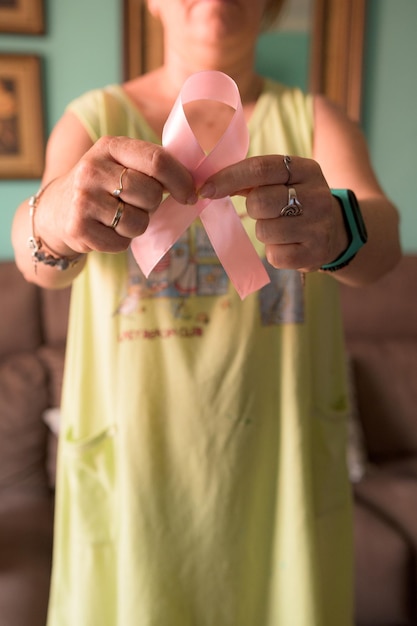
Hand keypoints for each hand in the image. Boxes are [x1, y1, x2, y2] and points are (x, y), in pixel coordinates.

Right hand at [36, 135, 196, 255]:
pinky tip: (106, 230)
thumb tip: (200, 182)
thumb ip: (154, 166)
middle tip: (139, 205)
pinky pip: (121, 242)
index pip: (157, 160)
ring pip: (138, 222)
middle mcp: (92, 168)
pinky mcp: (78, 227)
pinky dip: (120, 241)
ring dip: (137, 226)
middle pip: (150, 194)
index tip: (191, 194)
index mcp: (110, 146)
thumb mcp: (121, 164)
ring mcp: (83, 198)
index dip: (181, 180)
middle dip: (154, 205)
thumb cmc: (103, 186)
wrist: (56, 211)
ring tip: (119, 217)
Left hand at [199, 155, 347, 271]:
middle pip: (260, 202)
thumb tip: (210, 184)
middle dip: (251, 209)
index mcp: (306, 170)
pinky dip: (274, 251)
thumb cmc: (297, 201)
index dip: (228, 178)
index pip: (261, 168)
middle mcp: (318, 196)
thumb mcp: (285, 180)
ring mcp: (319, 227)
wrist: (336, 231)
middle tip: (263, 212)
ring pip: (265, 231)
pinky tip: (288, 244)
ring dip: (264, 231)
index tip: (206, 189)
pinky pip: (274, 255)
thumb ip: (253, 179)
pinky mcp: (314, 254)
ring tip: (281, 228)